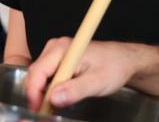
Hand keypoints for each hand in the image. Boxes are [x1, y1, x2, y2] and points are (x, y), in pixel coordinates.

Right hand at [24, 37, 142, 109]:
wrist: (124, 60)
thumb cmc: (115, 66)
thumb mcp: (97, 82)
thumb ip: (76, 90)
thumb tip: (54, 98)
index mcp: (63, 48)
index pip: (38, 71)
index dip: (34, 93)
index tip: (38, 109)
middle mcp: (56, 47)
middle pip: (35, 73)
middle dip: (37, 95)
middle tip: (45, 112)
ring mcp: (56, 52)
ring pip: (39, 75)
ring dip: (42, 93)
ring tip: (53, 107)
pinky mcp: (59, 58)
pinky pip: (46, 75)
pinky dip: (48, 88)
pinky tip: (58, 97)